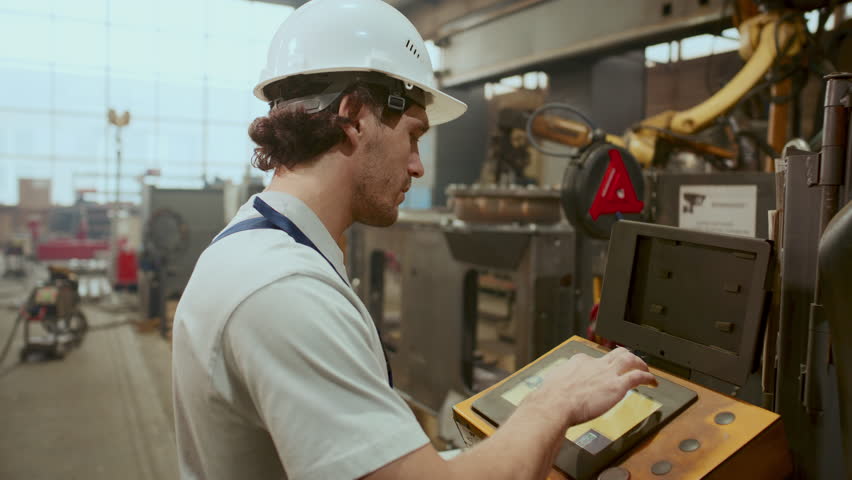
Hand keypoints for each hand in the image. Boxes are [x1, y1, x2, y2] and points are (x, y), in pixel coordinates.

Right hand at [530, 347, 656, 427]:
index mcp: (578, 362)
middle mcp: (594, 363)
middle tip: (631, 362)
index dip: (600, 364)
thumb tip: (547, 396)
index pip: (593, 358)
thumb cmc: (550, 400)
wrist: (554, 404)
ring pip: (630, 359)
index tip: (602, 370)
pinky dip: (648, 377)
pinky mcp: (617, 385)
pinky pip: (638, 377)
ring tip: (646, 370)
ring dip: (640, 363)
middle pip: (616, 353)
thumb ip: (556, 388)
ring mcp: (607, 373)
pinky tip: (653, 382)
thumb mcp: (552, 386)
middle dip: (625, 356)